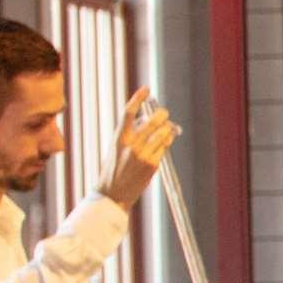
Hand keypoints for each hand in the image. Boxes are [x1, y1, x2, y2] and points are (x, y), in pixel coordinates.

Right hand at [103, 90, 175, 208]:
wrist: (113, 193)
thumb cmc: (115, 167)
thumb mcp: (117, 147)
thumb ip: (131, 132)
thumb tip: (150, 119)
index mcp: (118, 137)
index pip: (128, 113)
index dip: (138, 99)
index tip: (146, 88)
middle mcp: (131, 144)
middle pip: (153, 120)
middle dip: (162, 114)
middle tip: (164, 114)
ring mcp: (143, 154)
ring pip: (164, 132)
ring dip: (169, 127)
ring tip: (170, 128)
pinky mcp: (152, 164)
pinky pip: (165, 146)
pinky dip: (168, 140)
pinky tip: (167, 139)